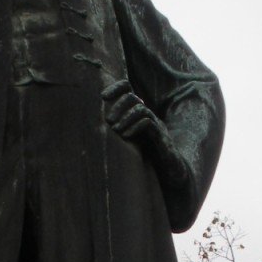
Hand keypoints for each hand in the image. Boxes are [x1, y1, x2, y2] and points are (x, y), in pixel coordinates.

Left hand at [101, 80, 188, 200]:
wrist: (170, 173)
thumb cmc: (145, 159)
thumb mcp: (125, 142)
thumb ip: (112, 132)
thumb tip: (90, 130)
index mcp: (139, 115)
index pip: (129, 89)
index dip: (116, 88)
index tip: (103, 96)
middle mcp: (149, 116)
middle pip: (134, 97)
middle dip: (119, 105)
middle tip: (108, 120)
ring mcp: (156, 126)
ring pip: (141, 109)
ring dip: (126, 117)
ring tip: (115, 129)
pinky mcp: (162, 138)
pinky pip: (149, 124)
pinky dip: (135, 127)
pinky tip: (125, 136)